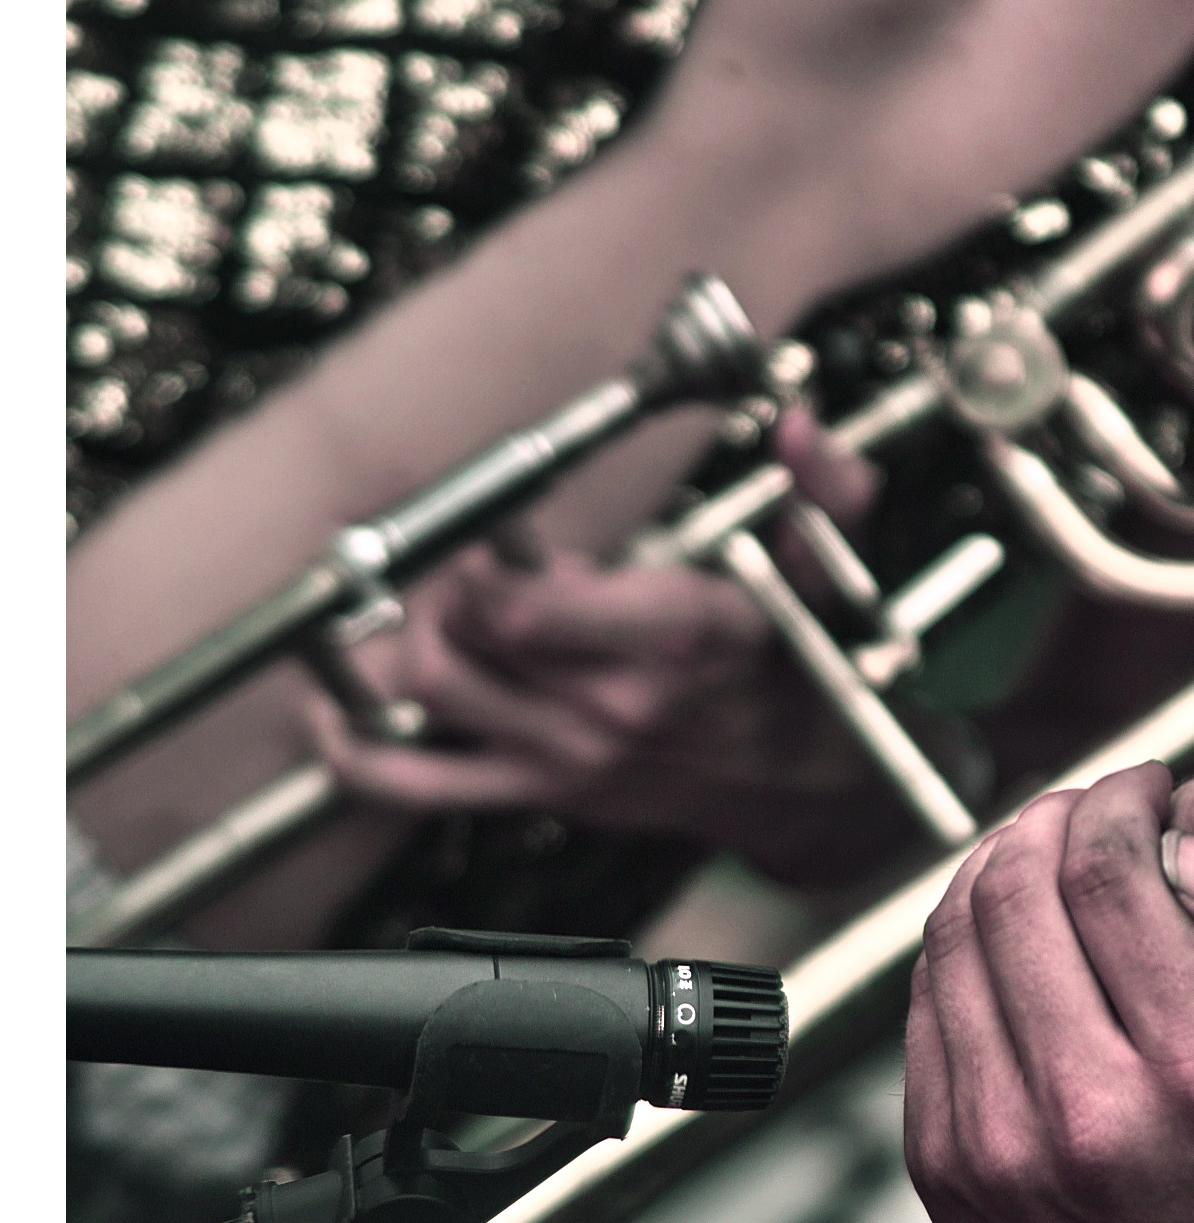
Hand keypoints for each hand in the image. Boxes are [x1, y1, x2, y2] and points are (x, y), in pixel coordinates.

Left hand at [310, 410, 913, 885]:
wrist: (806, 783)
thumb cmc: (800, 673)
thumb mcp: (828, 570)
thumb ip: (823, 490)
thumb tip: (796, 428)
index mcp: (674, 637)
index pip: (520, 602)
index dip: (484, 559)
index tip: (500, 539)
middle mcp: (612, 703)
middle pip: (463, 632)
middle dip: (454, 585)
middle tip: (484, 570)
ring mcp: (569, 756)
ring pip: (430, 688)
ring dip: (415, 637)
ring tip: (449, 614)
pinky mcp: (543, 794)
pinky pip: (417, 784)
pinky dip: (358, 751)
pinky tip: (337, 711)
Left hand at [903, 760, 1193, 1222]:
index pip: (1111, 872)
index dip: (1122, 799)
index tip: (1150, 786)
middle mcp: (1086, 1114)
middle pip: (1021, 888)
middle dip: (1059, 816)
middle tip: (1101, 809)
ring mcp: (998, 1145)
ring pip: (958, 933)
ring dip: (1003, 866)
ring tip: (1058, 857)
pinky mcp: (944, 1162)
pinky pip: (929, 1001)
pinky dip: (968, 942)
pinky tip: (1024, 939)